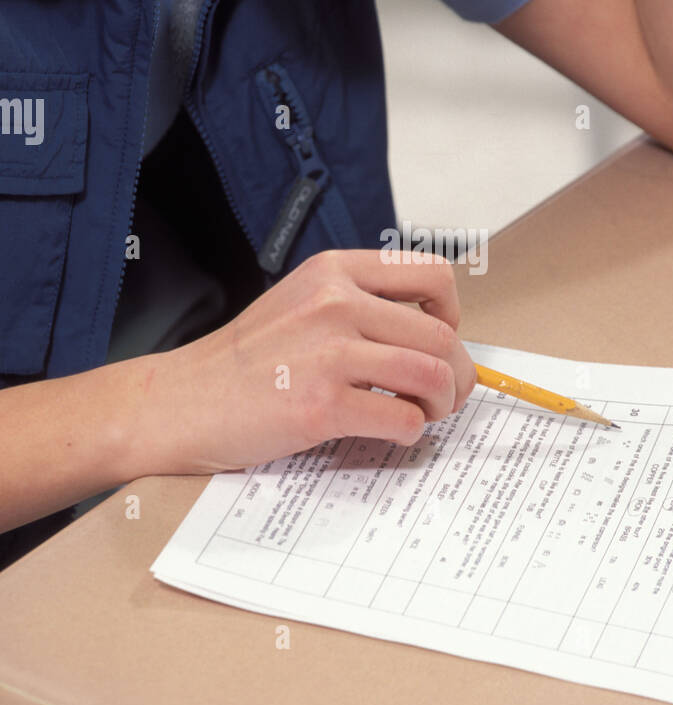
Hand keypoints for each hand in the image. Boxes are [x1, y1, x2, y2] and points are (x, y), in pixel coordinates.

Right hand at [136, 249, 477, 476]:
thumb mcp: (300, 303)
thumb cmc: (245, 362)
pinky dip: (410, 432)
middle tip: (445, 396)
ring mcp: (327, 354)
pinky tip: (391, 432)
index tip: (440, 338)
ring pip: (432, 376)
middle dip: (457, 374)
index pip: (431, 274)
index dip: (452, 313)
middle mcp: (334, 304)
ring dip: (441, 405)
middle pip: (441, 337)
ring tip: (423, 414)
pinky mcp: (320, 406)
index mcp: (333, 272)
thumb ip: (359, 306)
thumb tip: (434, 337)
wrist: (183, 401)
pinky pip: (402, 418)